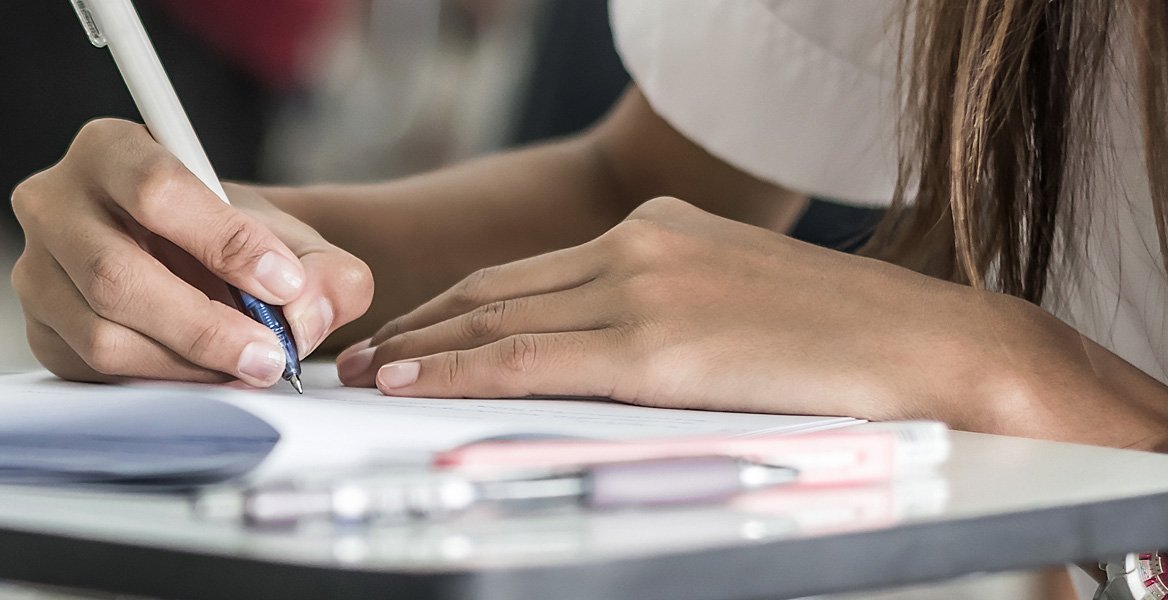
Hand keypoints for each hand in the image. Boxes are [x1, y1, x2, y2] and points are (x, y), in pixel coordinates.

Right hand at [12, 119, 372, 386]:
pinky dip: (159, 381)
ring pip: (101, 332)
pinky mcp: (41, 329)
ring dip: (184, 362)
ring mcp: (36, 270)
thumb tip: (307, 310)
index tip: (282, 282)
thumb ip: (322, 267)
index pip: (156, 190)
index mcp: (109, 150)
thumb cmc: (228, 239)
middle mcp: (54, 204)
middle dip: (204, 325)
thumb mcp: (286, 236)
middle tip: (270, 353)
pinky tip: (207, 375)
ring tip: (247, 367)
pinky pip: (93, 369)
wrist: (191, 263)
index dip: (223, 240)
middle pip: (115, 274)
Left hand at [336, 197, 1060, 426]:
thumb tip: (604, 356)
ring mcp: (643, 288)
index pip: (525, 273)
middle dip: (415, 326)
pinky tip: (407, 384)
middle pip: (494, 288)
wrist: (937, 349)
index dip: (451, 307)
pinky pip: (525, 357)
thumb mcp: (737, 304)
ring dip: (415, 351)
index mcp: (657, 231)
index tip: (401, 335)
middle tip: (356, 357)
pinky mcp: (655, 343)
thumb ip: (665, 314)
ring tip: (361, 377)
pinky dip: (452, 370)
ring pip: (494, 318)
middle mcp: (639, 246)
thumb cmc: (850, 347)